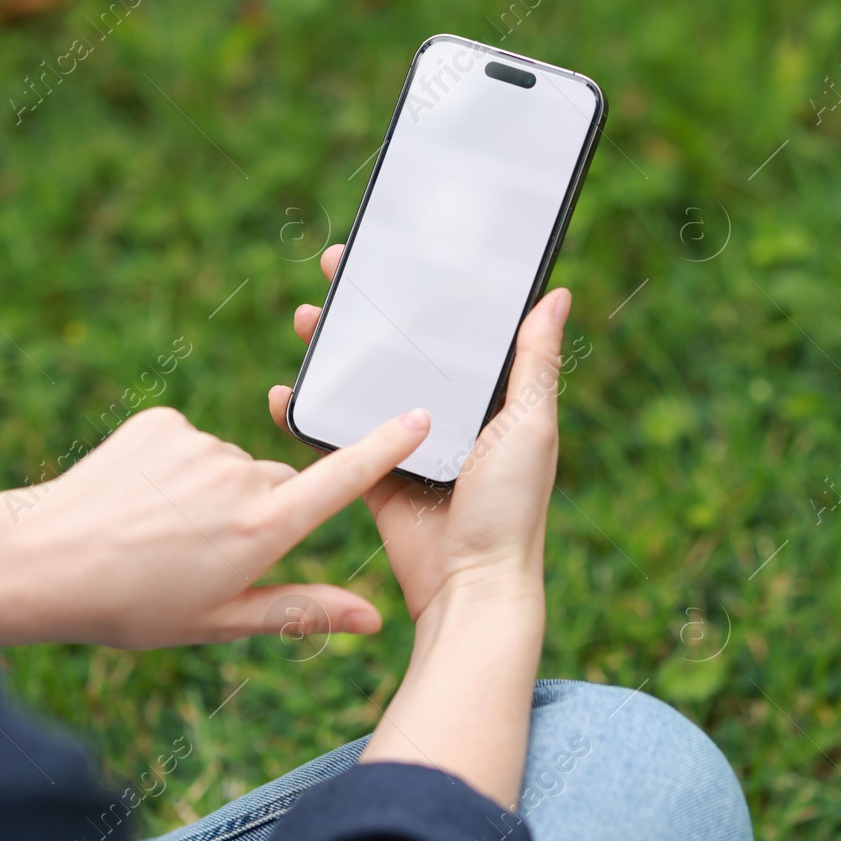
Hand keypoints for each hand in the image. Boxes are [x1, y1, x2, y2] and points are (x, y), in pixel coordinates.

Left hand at [0, 405, 432, 648]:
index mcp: (263, 529)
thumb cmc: (131, 607)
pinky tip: (137, 501)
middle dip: (257, 513)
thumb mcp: (221, 621)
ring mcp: (199, 443)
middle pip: (277, 485)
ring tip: (158, 531)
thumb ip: (304, 610)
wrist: (35, 563)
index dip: (385, 447)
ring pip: (229, 465)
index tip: (422, 416)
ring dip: (210, 492)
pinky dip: (174, 467)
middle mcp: (239, 476)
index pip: (342, 479)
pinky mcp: (161, 421)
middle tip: (202, 555)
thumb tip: (374, 620)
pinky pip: (189, 442)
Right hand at [268, 244, 569, 623]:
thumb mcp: (533, 425)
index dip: (424, 291)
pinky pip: (335, 437)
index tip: (394, 253)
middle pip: (399, 349)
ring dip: (331, 351)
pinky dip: (306, 415)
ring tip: (307, 318)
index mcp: (490, 397)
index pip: (453, 330)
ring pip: (362, 384)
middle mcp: (448, 414)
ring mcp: (407, 443)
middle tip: (335, 269)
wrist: (471, 587)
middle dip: (365, 310)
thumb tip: (556, 294)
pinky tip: (284, 393)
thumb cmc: (513, 508)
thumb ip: (535, 362)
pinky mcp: (373, 475)